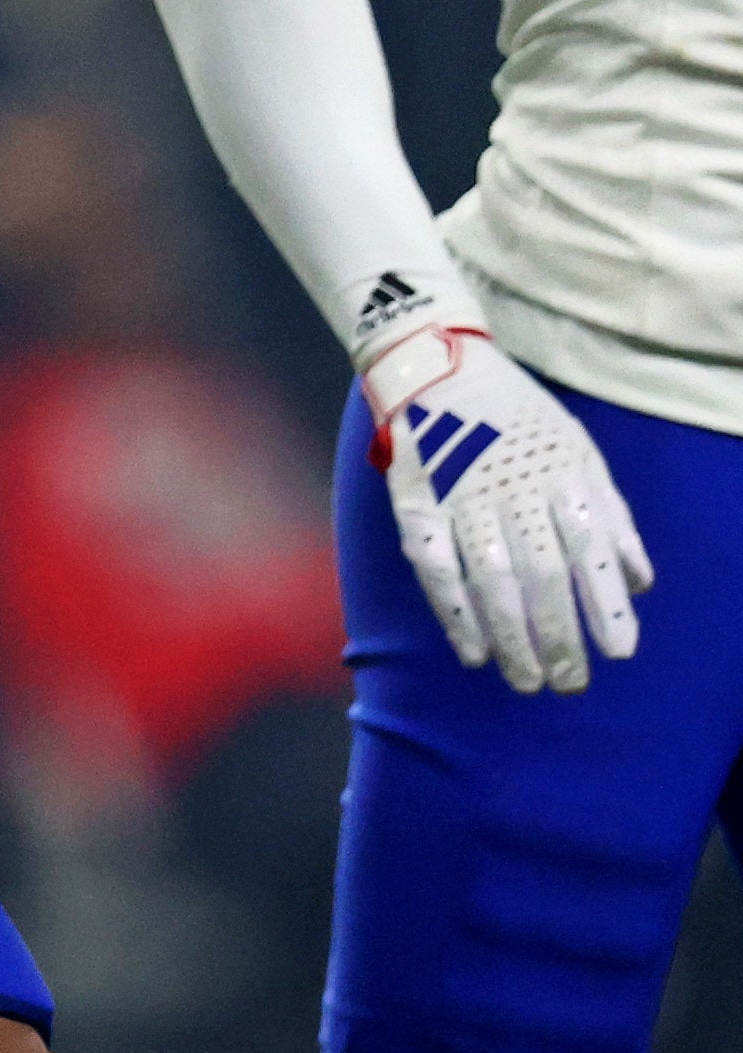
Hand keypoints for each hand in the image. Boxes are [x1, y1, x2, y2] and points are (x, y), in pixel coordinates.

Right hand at [362, 320, 652, 692]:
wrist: (435, 368)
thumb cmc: (518, 419)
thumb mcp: (580, 453)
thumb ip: (611, 518)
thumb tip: (638, 584)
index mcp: (560, 476)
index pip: (589, 552)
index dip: (604, 605)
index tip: (619, 653)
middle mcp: (513, 490)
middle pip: (540, 574)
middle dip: (558, 635)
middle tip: (569, 684)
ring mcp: (460, 497)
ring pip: (489, 578)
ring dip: (510, 636)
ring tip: (527, 680)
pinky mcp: (415, 502)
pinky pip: (433, 565)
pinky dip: (453, 612)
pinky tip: (471, 651)